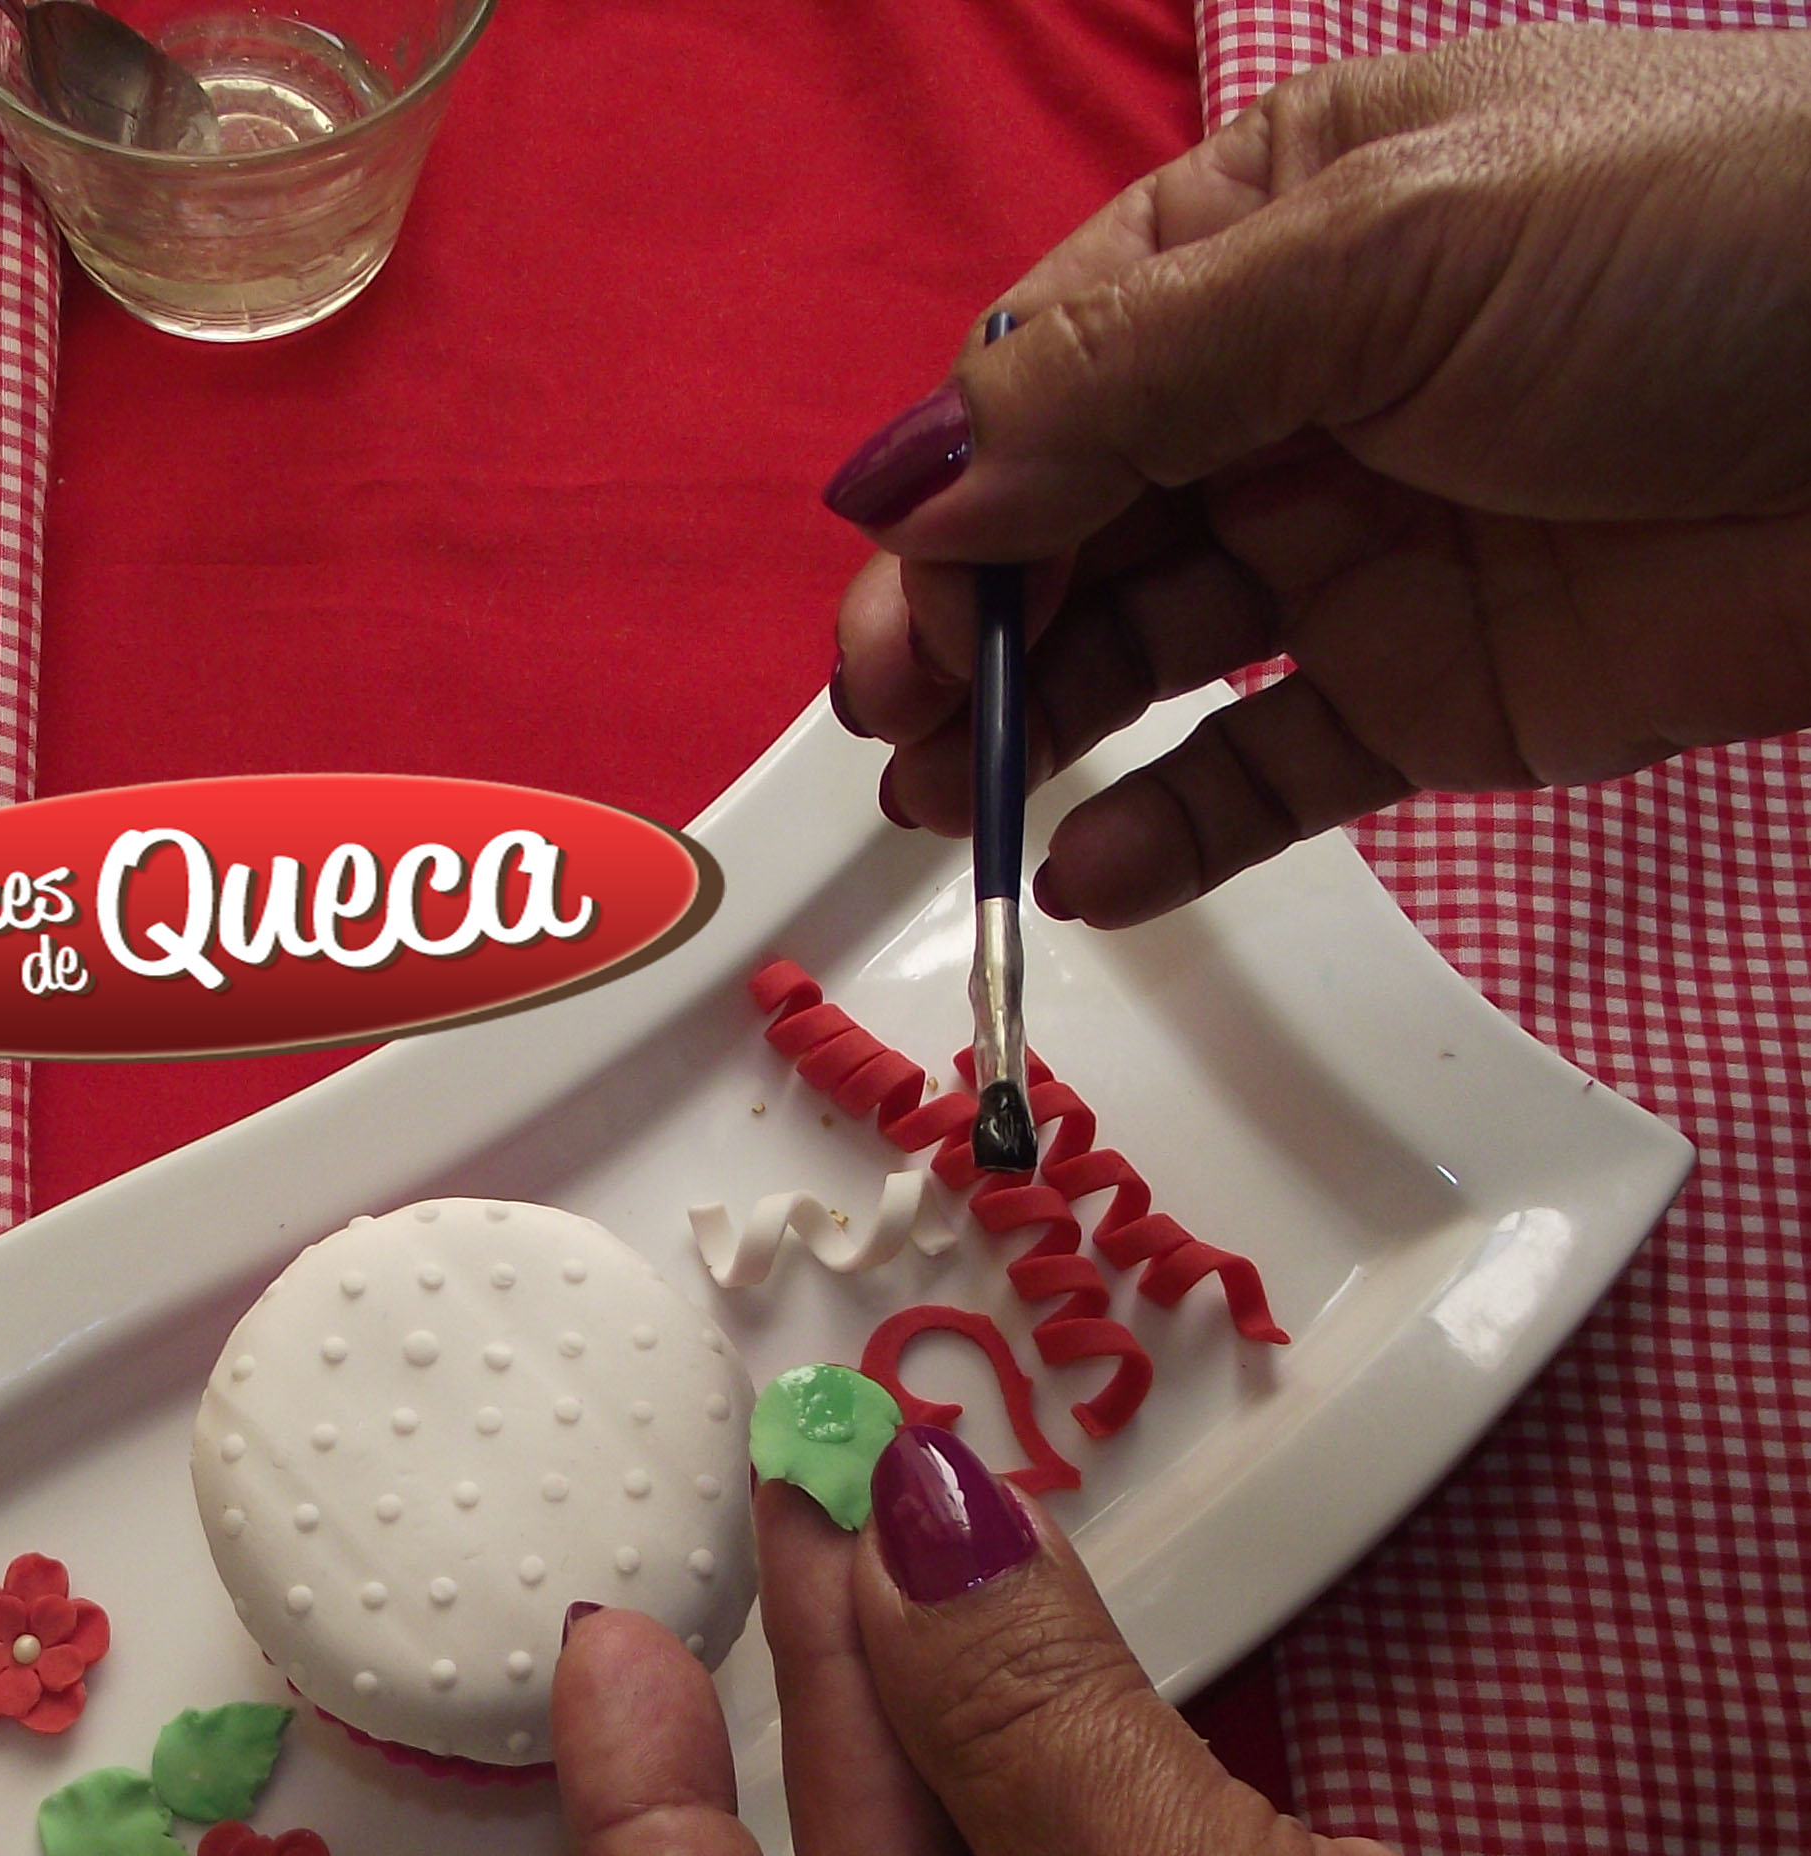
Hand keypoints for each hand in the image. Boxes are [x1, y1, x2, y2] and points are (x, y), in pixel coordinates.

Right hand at [824, 26, 1810, 924]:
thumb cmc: (1698, 255)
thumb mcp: (1388, 255)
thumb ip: (1132, 377)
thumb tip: (911, 483)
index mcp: (1273, 235)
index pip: (1052, 370)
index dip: (958, 486)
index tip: (902, 595)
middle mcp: (1293, 393)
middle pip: (1070, 522)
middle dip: (968, 623)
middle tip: (902, 724)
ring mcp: (1356, 553)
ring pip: (1143, 656)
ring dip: (1034, 732)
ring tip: (953, 810)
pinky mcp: (1428, 700)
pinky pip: (1261, 776)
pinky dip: (1169, 831)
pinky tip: (1091, 876)